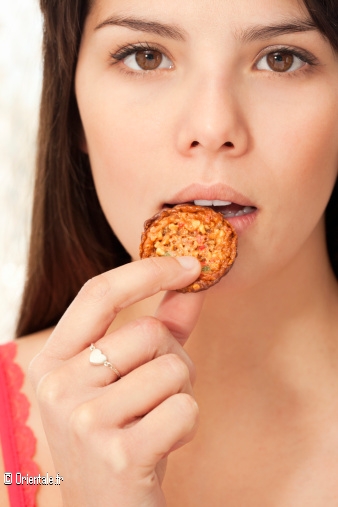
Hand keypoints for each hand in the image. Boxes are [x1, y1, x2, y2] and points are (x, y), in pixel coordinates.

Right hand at [29, 256, 202, 506]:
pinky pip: (183, 409)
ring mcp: (83, 421)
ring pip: (170, 369)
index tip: (189, 264)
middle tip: (162, 390)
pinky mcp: (117, 454)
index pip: (98, 293)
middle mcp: (57, 386)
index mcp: (53, 360)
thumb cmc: (119, 434)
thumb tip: (191, 283)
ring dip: (181, 393)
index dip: (147, 271)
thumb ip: (160, 325)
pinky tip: (163, 444)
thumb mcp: (128, 377)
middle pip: (147, 332)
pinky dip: (187, 424)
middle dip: (174, 357)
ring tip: (157, 419)